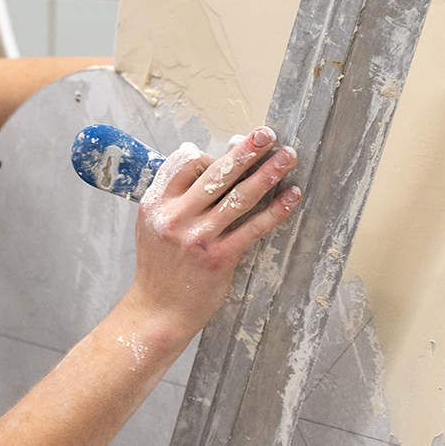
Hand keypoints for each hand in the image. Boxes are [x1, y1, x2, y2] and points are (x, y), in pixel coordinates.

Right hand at [125, 127, 300, 342]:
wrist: (157, 311)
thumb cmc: (159, 268)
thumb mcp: (153, 226)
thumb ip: (175, 197)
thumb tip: (207, 161)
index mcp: (155, 204)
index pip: (183, 162)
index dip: (208, 153)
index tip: (228, 151)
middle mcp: (175, 217)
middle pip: (216, 172)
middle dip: (246, 150)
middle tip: (267, 134)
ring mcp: (197, 237)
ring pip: (239, 196)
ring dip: (268, 173)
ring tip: (288, 156)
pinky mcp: (219, 258)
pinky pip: (253, 228)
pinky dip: (275, 210)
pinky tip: (291, 197)